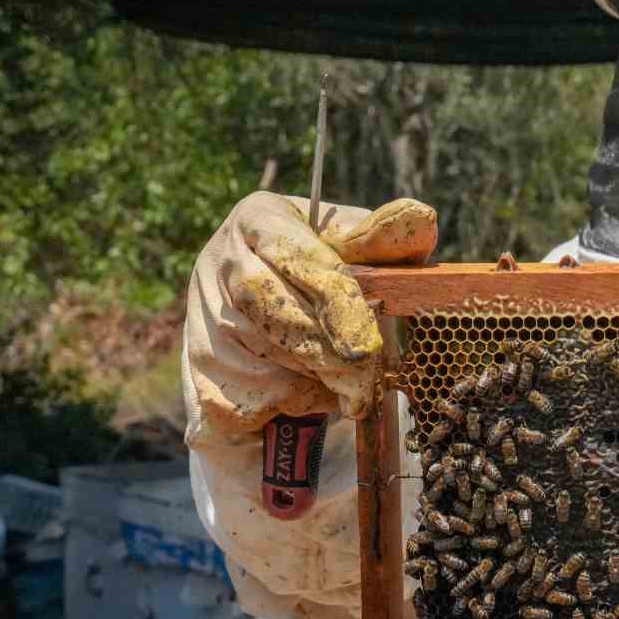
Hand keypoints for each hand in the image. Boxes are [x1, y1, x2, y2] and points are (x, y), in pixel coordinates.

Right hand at [185, 192, 436, 435]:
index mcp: (259, 218)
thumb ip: (385, 240)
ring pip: (264, 358)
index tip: (367, 347)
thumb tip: (420, 216)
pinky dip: (289, 402)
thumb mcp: (356, 249)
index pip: (302, 261)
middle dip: (330, 355)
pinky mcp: (197, 360)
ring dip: (315, 381)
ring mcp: (201, 311)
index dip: (338, 307)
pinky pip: (247, 394)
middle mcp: (220, 258)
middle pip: (277, 312)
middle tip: (366, 385)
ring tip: (348, 387)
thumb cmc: (324, 274)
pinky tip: (310, 394)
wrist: (269, 315)